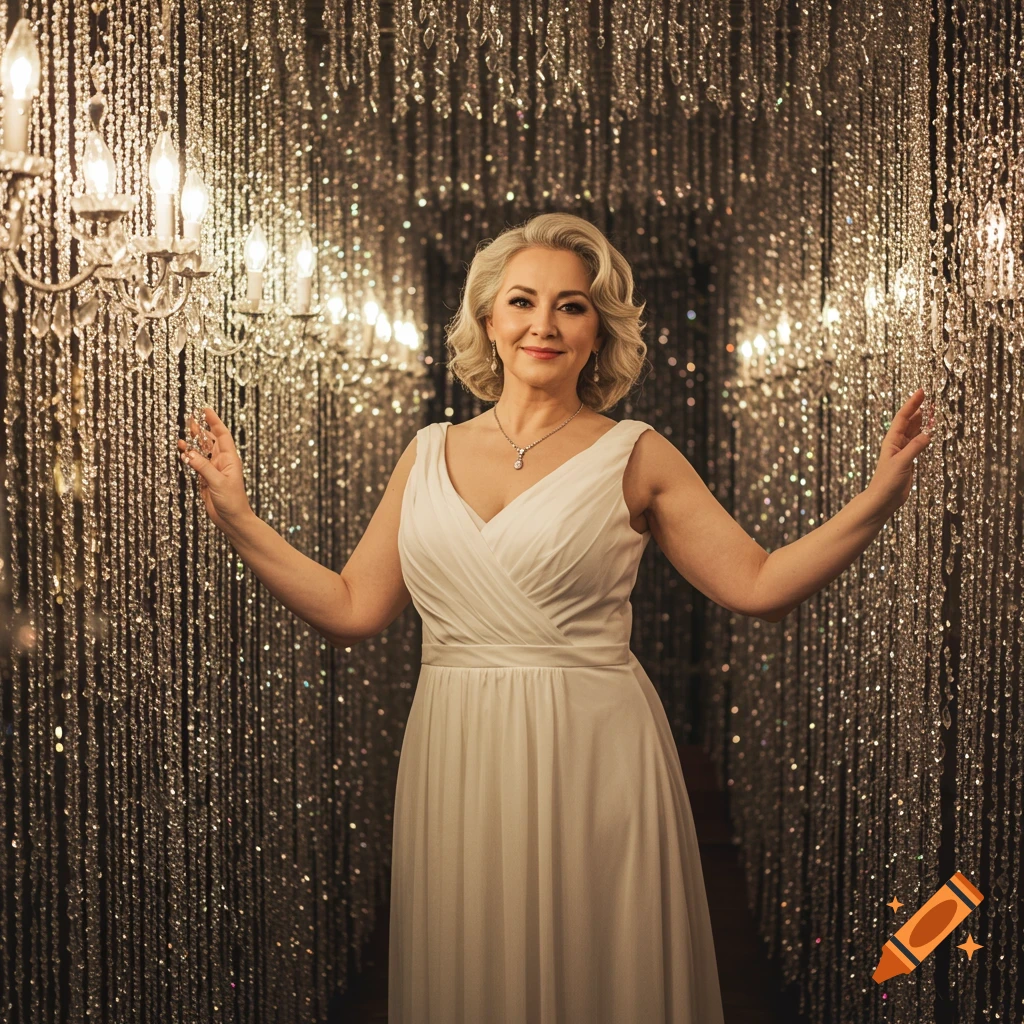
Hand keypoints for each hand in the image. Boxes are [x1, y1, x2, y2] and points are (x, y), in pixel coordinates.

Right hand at [177, 406, 252, 529]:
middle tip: (190, 418)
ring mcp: (214, 471)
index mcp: (230, 459)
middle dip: (201, 429)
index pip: (222, 435)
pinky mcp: (206, 480)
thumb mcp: (217, 482)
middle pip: (211, 441)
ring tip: (183, 434)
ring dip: (193, 443)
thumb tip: (188, 453)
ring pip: (202, 452)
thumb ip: (202, 467)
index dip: (214, 421)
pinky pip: (196, 464)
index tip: (206, 409)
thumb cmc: (232, 501)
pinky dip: (189, 458)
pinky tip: (182, 452)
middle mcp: (222, 462)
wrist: (232, 520)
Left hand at [867, 388, 934, 515]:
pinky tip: (931, 432)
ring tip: (933, 410)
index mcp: (892, 440)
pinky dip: (925, 436)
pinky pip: (918, 443)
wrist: (883, 499)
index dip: (912, 403)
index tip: (921, 391)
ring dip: (923, 421)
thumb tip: (929, 433)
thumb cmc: (887, 481)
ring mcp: (903, 451)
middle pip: (909, 422)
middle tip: (931, 398)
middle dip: (919, 409)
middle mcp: (897, 443)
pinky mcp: (908, 460)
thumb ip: (915, 447)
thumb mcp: (902, 462)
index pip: (903, 417)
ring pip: (915, 432)